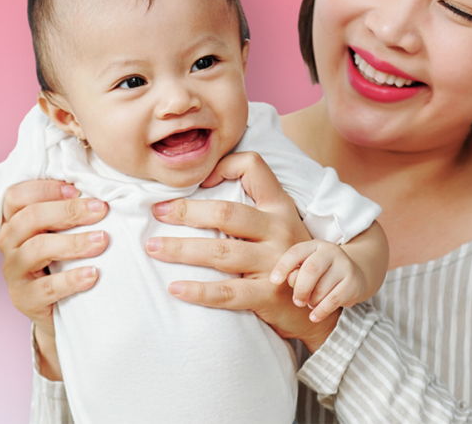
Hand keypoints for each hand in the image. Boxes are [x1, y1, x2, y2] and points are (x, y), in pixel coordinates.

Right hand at [0, 179, 108, 379]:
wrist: (58, 309)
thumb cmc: (63, 261)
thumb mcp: (62, 233)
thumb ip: (68, 213)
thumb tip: (97, 192)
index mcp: (14, 221)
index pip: (16, 196)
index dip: (45, 189)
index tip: (78, 190)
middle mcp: (9, 243)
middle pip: (29, 218)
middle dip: (68, 211)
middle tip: (102, 210)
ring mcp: (13, 272)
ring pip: (37, 249)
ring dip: (74, 243)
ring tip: (102, 241)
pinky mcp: (23, 299)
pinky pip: (46, 287)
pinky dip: (72, 279)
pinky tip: (93, 274)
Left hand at [146, 151, 340, 350]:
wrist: (319, 306)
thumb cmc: (286, 259)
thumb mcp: (278, 225)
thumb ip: (250, 208)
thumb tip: (201, 187)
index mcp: (279, 207)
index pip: (253, 167)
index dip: (224, 165)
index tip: (199, 180)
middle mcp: (278, 230)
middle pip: (226, 213)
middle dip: (186, 211)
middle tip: (157, 213)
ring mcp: (275, 263)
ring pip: (220, 252)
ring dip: (181, 249)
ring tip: (153, 248)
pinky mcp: (269, 294)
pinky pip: (228, 292)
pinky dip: (198, 291)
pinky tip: (175, 288)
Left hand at [269, 240, 367, 322]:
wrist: (354, 275)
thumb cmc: (322, 273)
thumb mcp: (307, 268)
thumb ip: (295, 272)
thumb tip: (287, 280)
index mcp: (314, 245)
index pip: (295, 253)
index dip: (283, 267)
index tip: (273, 281)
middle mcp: (331, 252)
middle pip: (310, 270)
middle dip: (300, 289)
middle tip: (297, 301)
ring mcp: (344, 266)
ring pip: (322, 288)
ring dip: (312, 301)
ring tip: (311, 303)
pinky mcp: (353, 283)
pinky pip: (333, 300)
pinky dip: (321, 311)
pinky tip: (314, 317)